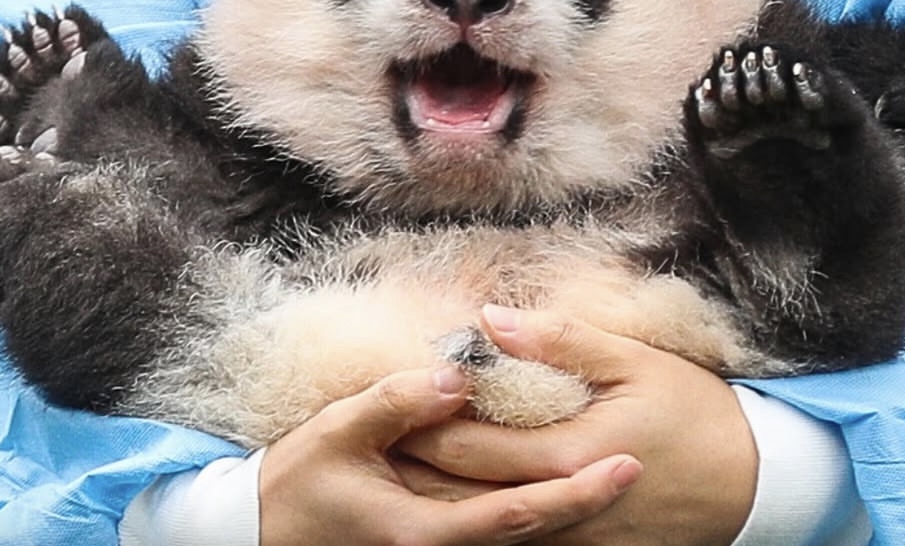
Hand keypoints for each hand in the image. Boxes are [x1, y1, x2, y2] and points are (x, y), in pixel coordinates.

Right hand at [257, 364, 642, 545]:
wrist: (262, 535)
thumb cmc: (297, 484)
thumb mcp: (339, 432)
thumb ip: (398, 403)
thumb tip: (458, 376)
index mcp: (424, 533)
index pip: (521, 513)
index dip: (578, 492)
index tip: (628, 464)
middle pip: (534, 533)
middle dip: (590, 501)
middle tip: (642, 464)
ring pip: (520, 536)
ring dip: (567, 506)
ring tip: (612, 468)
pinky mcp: (431, 545)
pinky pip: (495, 533)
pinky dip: (530, 510)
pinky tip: (553, 482)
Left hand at [396, 306, 758, 545]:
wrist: (751, 483)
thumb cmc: (693, 410)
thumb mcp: (633, 360)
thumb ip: (558, 341)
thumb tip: (489, 320)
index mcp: (569, 451)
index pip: (470, 443)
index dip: (421, 422)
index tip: (385, 395)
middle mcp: (560, 504)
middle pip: (463, 490)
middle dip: (414, 462)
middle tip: (372, 434)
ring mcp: (571, 537)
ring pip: (480, 523)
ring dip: (435, 494)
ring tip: (394, 463)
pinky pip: (516, 541)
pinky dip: (475, 516)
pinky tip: (451, 491)